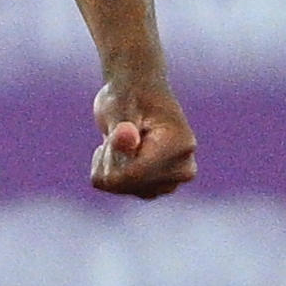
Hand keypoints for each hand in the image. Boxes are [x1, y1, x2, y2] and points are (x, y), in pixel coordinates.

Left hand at [90, 76, 196, 198]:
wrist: (138, 95)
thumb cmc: (129, 97)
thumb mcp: (119, 107)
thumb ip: (121, 126)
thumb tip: (128, 139)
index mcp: (179, 144)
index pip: (137, 173)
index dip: (110, 165)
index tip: (101, 146)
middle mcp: (184, 166)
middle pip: (130, 184)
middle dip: (112, 164)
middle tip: (114, 137)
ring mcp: (175, 179)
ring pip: (127, 189)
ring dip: (113, 168)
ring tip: (119, 142)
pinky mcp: (162, 187)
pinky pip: (124, 190)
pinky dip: (116, 174)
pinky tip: (122, 153)